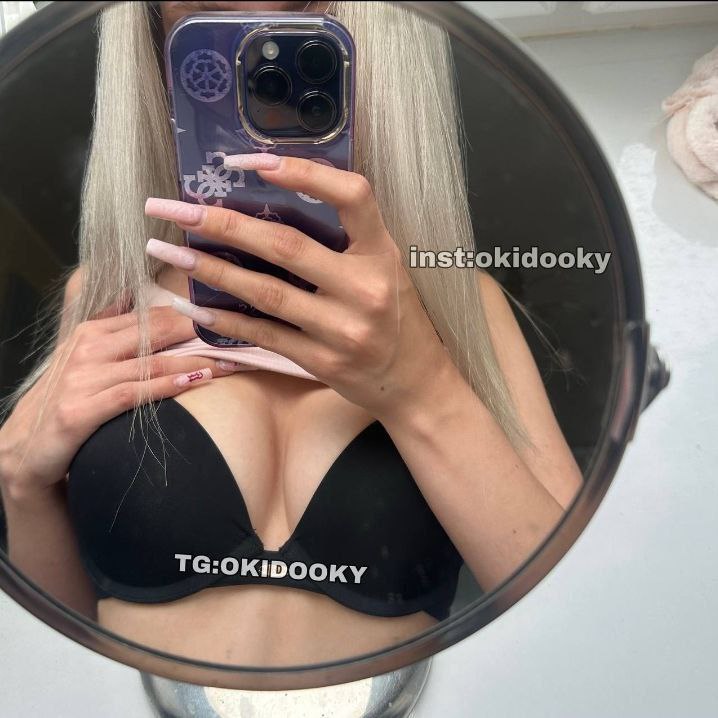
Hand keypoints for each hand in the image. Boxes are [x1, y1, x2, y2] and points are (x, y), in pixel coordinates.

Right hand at [0, 300, 238, 503]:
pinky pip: (132, 393)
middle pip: (156, 332)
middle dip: (202, 333)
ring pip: (152, 362)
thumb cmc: (66, 400)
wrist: (24, 449)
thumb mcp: (85, 358)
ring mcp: (81, 378)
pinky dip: (167, 386)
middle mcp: (87, 348)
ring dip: (197, 361)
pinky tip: (195, 382)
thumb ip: (110, 328)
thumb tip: (134, 297)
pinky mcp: (77, 410)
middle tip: (240, 334)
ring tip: (231, 361)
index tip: (227, 317)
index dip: (193, 315)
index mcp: (92, 330)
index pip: (152, 315)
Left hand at [144, 153, 457, 419]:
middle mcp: (365, 288)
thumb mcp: (385, 267)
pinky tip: (193, 303)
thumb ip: (345, 240)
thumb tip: (270, 204)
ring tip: (166, 250)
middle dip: (222, 223)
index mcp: (383, 252)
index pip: (350, 195)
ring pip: (266, 292)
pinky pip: (265, 334)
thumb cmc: (396, 316)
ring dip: (210, 268)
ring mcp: (343, 329)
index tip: (246, 161)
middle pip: (285, 245)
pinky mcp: (323, 362)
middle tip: (172, 208)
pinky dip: (226, 318)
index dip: (301, 171)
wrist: (414, 381)